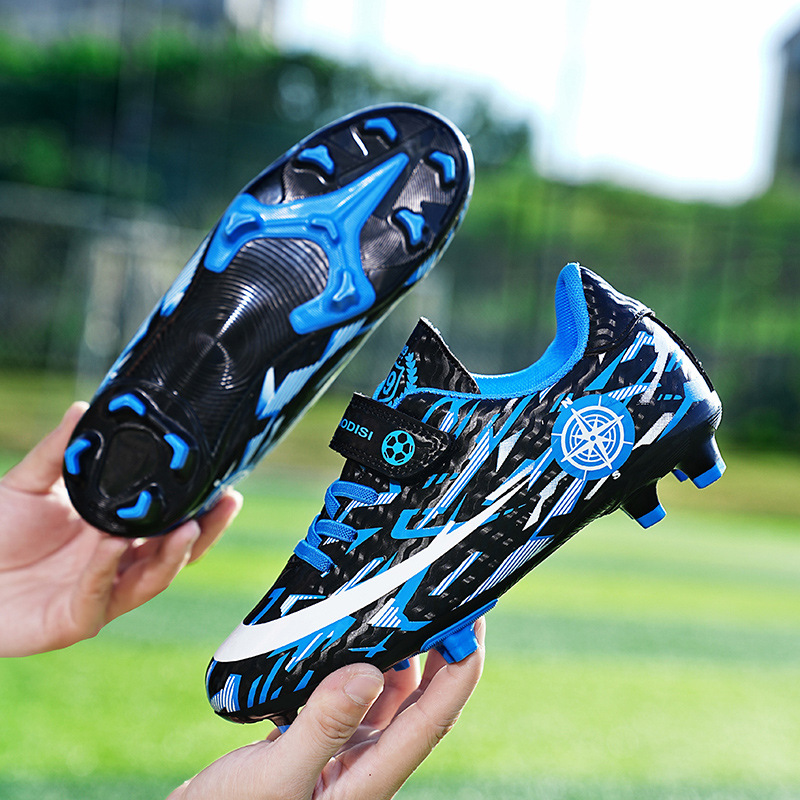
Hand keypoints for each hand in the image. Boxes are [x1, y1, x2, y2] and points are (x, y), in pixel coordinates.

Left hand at [0, 401, 241, 656]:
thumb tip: (85, 408)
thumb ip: (59, 451)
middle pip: (177, 552)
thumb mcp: (28, 484)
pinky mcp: (76, 621)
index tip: (224, 481)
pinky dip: (108, 569)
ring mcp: (102, 595)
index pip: (171, 521)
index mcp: (118, 532)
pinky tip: (113, 544)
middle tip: (227, 502)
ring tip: (187, 527)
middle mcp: (119, 564)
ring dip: (172, 554)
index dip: (200, 505)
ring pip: (152, 579)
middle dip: (206, 531)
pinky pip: (100, 596)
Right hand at [169, 618, 485, 799]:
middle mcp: (366, 766)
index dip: (460, 671)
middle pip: (421, 704)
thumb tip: (368, 671)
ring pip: (389, 697)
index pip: (432, 719)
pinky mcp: (321, 745)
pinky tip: (351, 638)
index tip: (472, 621)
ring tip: (402, 608)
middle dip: (441, 654)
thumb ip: (322, 725)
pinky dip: (359, 664)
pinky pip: (353, 698)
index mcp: (369, 781)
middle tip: (446, 601)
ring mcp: (345, 755)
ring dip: (400, 654)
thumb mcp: (275, 775)